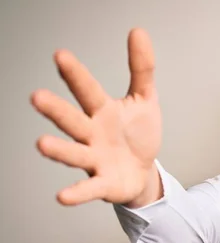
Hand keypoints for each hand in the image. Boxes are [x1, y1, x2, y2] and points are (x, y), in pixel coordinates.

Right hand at [32, 28, 161, 205]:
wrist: (143, 171)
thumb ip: (141, 68)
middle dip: (56, 110)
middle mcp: (92, 133)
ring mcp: (94, 159)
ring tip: (42, 143)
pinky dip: (77, 192)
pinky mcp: (102, 183)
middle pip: (73, 120)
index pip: (88, 90)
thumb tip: (138, 31)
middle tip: (37, 97)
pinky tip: (62, 196)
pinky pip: (88, 188)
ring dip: (59, 150)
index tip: (60, 55)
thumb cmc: (138, 134)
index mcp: (102, 111)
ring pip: (74, 153)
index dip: (76, 75)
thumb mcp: (145, 100)